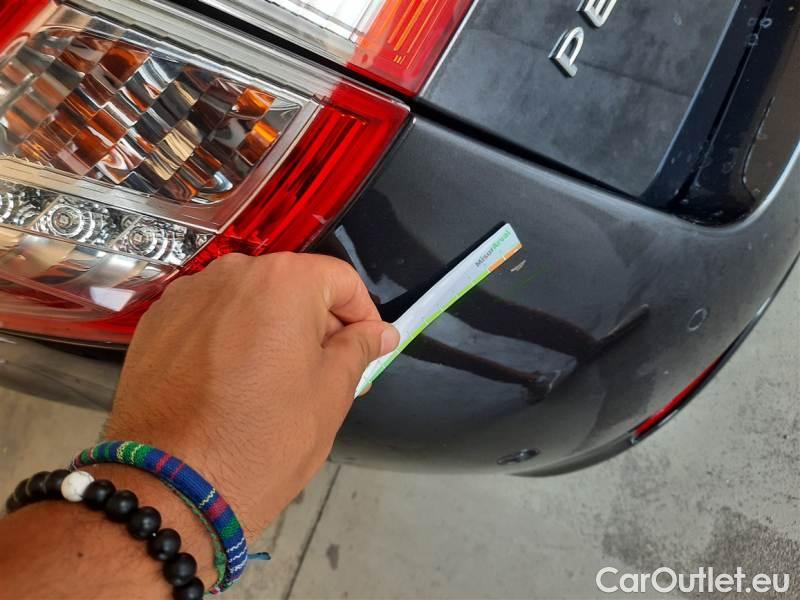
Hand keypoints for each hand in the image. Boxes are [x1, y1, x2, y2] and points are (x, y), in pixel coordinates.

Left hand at [105, 252, 398, 539]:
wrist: (169, 488)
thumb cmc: (261, 441)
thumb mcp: (330, 394)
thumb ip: (358, 349)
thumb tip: (378, 332)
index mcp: (284, 281)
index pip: (341, 281)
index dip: (362, 316)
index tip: (364, 350)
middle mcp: (233, 273)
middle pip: (292, 285)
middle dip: (314, 323)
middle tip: (322, 374)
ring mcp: (187, 294)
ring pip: (249, 301)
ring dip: (270, 330)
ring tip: (271, 383)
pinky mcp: (156, 322)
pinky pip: (209, 318)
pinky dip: (228, 339)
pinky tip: (228, 383)